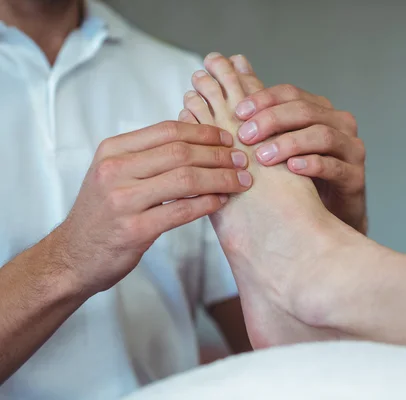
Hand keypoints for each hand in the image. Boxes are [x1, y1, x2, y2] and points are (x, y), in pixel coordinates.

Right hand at [53, 121, 251, 294]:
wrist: (73, 255)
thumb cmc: (102, 213)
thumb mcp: (114, 173)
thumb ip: (148, 156)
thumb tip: (197, 142)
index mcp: (113, 150)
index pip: (168, 130)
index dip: (204, 132)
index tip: (227, 139)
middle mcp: (115, 170)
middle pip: (181, 153)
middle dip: (219, 155)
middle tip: (242, 161)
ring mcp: (123, 200)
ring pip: (185, 180)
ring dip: (220, 179)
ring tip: (240, 181)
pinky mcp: (134, 230)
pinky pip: (181, 211)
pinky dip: (207, 204)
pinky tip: (221, 201)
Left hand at [228, 55, 367, 233]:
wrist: (324, 217)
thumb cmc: (298, 176)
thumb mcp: (279, 141)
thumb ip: (261, 108)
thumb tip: (234, 62)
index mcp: (320, 110)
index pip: (291, 93)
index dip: (264, 100)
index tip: (238, 113)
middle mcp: (340, 124)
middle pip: (305, 111)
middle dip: (272, 120)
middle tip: (245, 136)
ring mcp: (351, 149)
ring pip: (322, 135)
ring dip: (289, 143)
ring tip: (263, 157)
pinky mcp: (356, 177)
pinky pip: (334, 165)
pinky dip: (312, 165)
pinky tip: (292, 169)